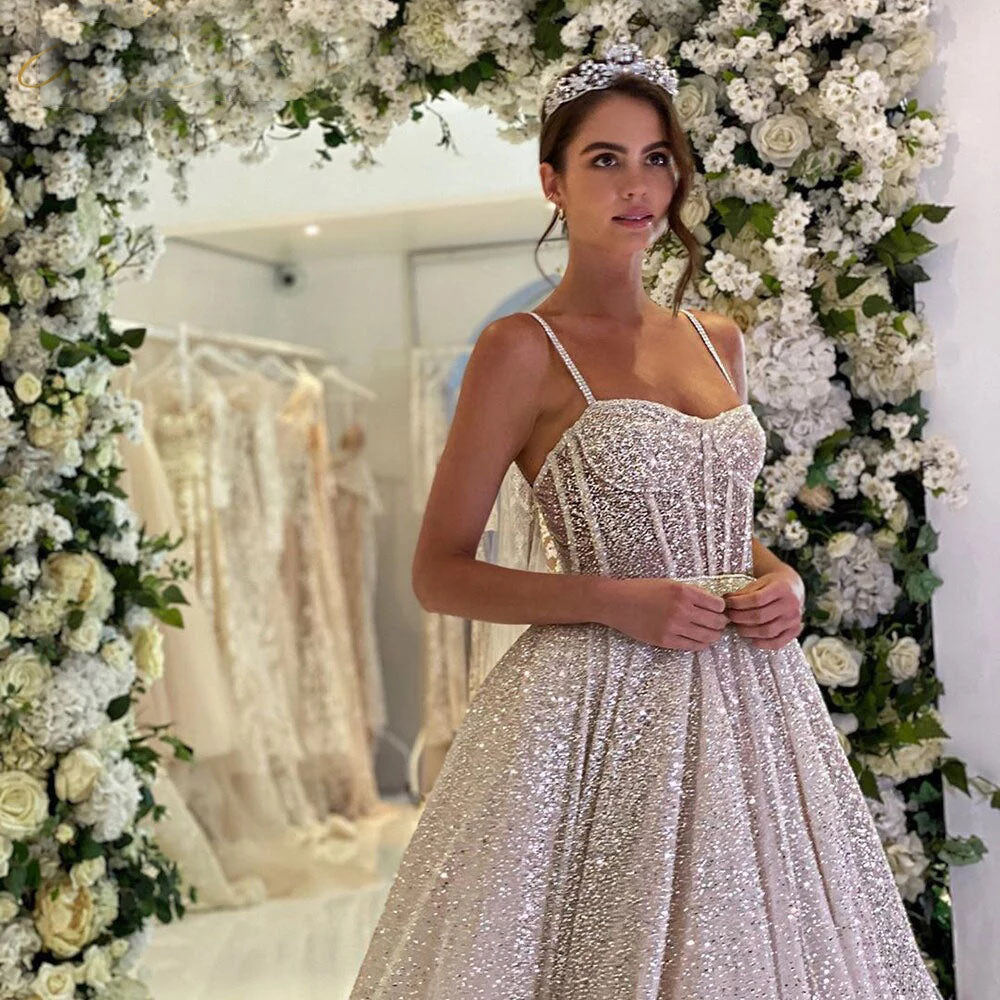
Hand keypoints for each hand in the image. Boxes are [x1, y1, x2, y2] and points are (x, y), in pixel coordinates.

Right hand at [600, 577, 727, 651]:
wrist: (616, 602)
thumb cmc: (642, 590)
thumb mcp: (669, 584)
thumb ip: (691, 593)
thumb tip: (713, 605)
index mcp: (683, 592)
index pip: (717, 605)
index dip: (721, 608)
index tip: (719, 610)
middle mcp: (681, 609)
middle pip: (716, 622)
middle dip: (720, 623)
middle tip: (719, 623)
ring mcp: (673, 626)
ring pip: (707, 636)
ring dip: (713, 635)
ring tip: (711, 633)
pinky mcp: (665, 640)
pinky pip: (692, 646)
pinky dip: (700, 644)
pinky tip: (699, 639)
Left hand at [723, 570, 803, 650]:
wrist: (793, 587)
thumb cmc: (771, 585)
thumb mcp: (758, 583)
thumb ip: (743, 593)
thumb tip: (725, 602)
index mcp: (782, 588)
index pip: (756, 599)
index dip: (738, 604)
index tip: (727, 604)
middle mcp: (791, 604)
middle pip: (760, 616)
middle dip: (740, 618)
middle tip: (728, 616)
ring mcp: (794, 619)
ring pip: (767, 631)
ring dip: (748, 631)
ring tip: (737, 626)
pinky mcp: (795, 631)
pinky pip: (778, 642)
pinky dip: (763, 644)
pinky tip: (751, 640)